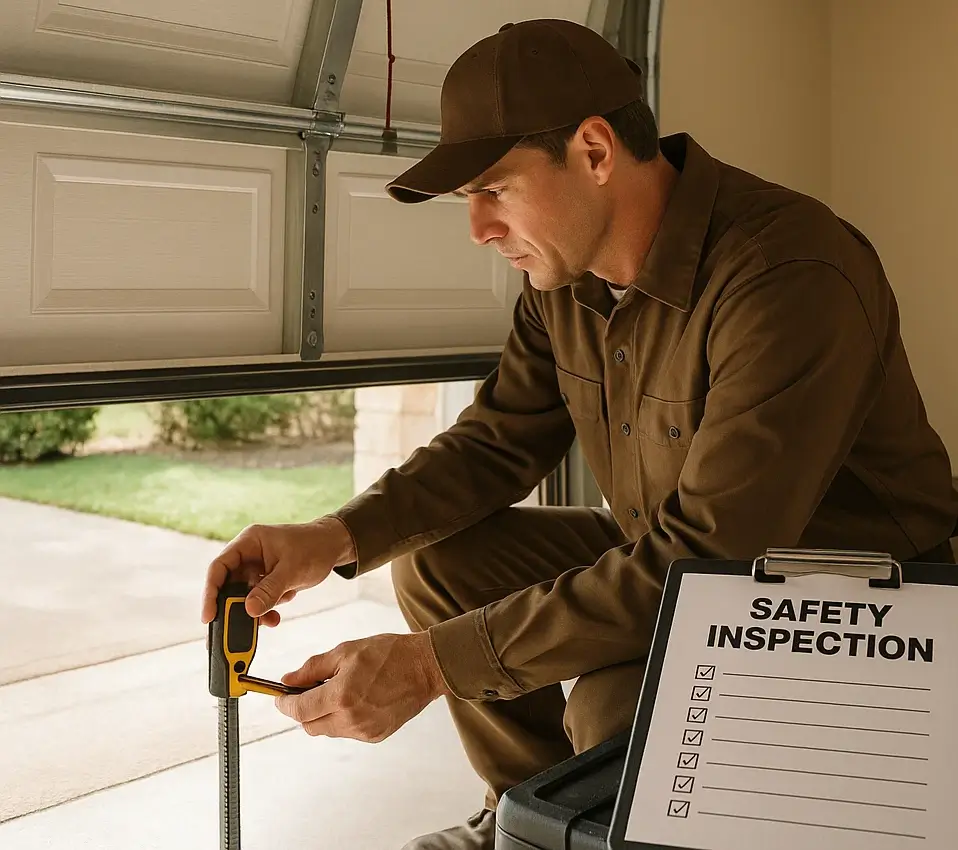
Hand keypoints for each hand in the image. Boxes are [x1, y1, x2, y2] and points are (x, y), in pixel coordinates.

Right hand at [200, 516, 355, 626]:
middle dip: (232, 609)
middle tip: (231, 632)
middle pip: (228, 586)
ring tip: (269, 620)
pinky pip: (258, 600)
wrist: (335, 546)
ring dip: (254, 612)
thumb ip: (270, 590)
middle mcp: (248, 555)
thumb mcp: (293, 569)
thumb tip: (249, 610)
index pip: (219, 567)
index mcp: (248, 542)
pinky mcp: (266, 581)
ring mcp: (256, 569)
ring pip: (243, 597)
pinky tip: (277, 615)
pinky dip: (266, 611)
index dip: (210, 593)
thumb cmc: (314, 547)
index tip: (209, 617)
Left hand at [273, 631, 450, 742]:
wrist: (425, 667)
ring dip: (323, 714)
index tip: (279, 697)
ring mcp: (365, 731)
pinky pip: (347, 731)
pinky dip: (342, 718)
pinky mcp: (375, 736)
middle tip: (306, 691)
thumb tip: (288, 680)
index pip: (300, 710)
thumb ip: (313, 668)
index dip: (285, 704)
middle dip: (303, 710)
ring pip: (328, 730)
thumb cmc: (389, 654)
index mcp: (342, 696)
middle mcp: (351, 719)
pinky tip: (355, 699)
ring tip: (337, 690)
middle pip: (310, 726)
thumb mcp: (346, 652)